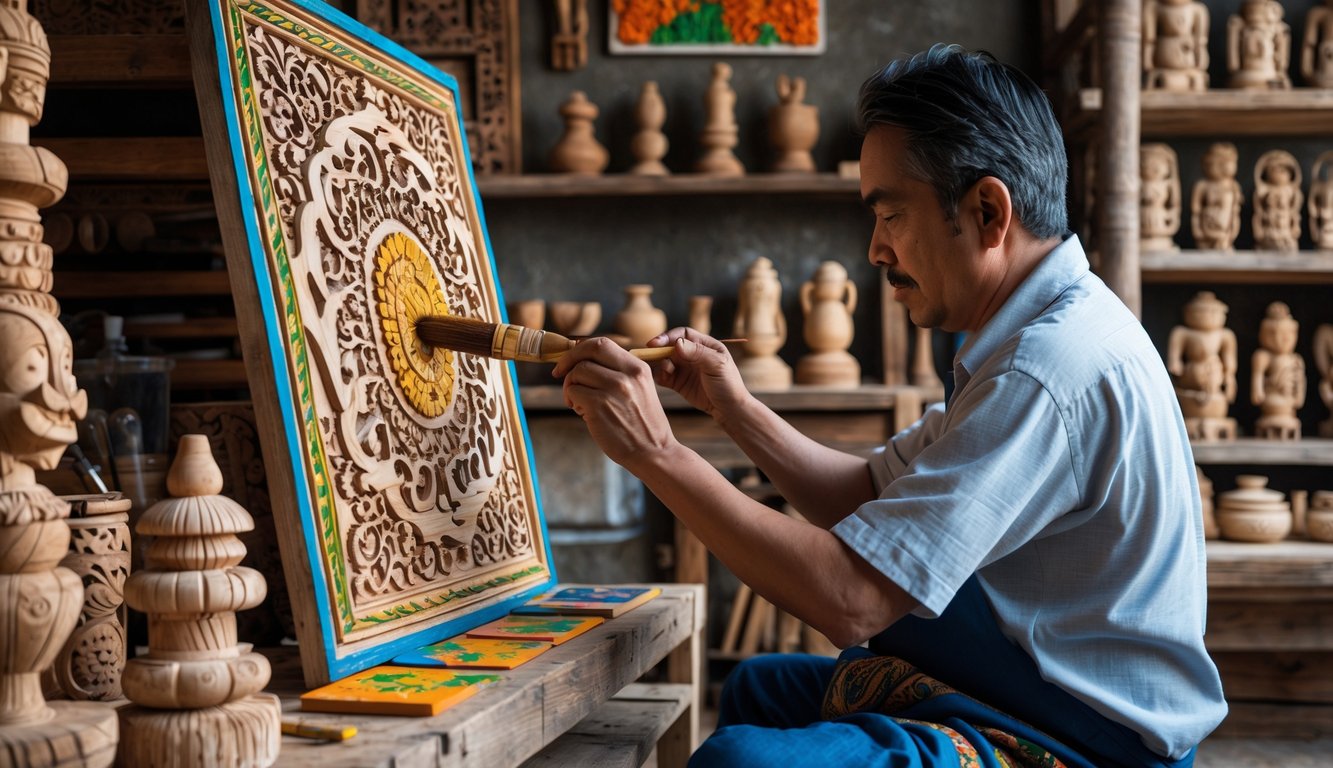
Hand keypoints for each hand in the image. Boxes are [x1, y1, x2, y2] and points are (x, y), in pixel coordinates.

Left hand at [551, 337, 677, 469]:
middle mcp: (627, 374)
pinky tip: (583, 413)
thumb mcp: (639, 389)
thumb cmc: (641, 424)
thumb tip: (581, 361)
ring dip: (571, 387)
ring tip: (580, 403)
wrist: (653, 451)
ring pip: (577, 373)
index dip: (580, 349)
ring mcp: (614, 389)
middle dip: (568, 361)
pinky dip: (572, 402)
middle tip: (560, 374)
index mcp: (638, 368)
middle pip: (587, 352)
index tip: (570, 360)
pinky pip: (573, 392)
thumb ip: (617, 373)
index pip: (602, 343)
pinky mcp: (599, 405)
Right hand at [647, 328, 750, 420]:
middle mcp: (692, 355)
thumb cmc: (728, 384)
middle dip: (659, 350)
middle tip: (648, 355)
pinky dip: (659, 376)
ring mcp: (684, 369)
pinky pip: (663, 376)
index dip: (668, 336)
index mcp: (704, 345)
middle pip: (669, 347)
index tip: (655, 343)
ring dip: (660, 364)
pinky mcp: (678, 383)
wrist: (729, 409)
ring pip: (664, 361)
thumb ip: (698, 353)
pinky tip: (663, 379)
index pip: (682, 334)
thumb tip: (677, 343)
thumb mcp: (716, 365)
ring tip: (667, 371)